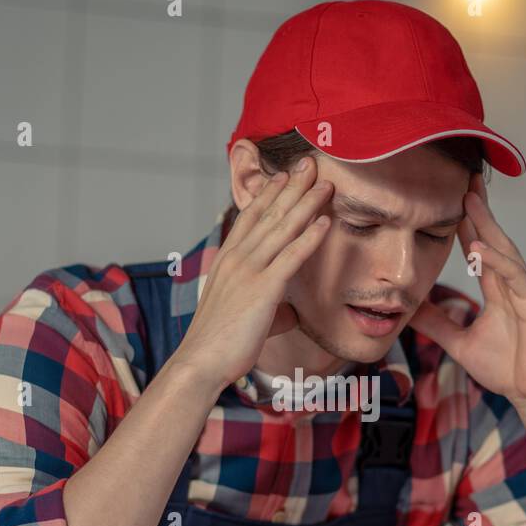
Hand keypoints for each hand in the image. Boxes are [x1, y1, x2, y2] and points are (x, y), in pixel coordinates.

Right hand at [175, 156, 334, 391]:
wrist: (200, 362)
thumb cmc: (218, 345)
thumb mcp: (245, 318)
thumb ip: (271, 310)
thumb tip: (290, 313)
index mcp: (227, 261)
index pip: (250, 218)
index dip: (269, 194)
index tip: (284, 175)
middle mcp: (236, 259)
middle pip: (268, 214)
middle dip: (292, 186)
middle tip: (310, 163)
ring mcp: (249, 272)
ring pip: (282, 229)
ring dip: (306, 203)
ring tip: (325, 183)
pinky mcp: (262, 290)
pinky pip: (291, 257)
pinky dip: (309, 237)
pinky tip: (325, 221)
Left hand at [409, 173, 525, 415]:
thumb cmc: (507, 368)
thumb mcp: (458, 343)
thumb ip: (437, 324)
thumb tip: (410, 310)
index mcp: (497, 289)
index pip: (478, 247)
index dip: (465, 223)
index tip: (448, 197)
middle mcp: (512, 284)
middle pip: (493, 238)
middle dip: (478, 209)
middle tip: (462, 178)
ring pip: (505, 250)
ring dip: (487, 224)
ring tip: (469, 200)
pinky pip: (516, 276)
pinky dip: (498, 260)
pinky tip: (480, 246)